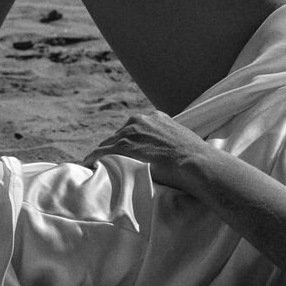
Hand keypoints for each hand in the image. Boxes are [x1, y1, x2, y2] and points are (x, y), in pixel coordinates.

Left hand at [84, 111, 211, 190]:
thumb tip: (169, 154)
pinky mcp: (122, 147)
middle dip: (115, 150)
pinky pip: (99, 153)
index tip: (127, 155)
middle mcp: (140, 120)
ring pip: (107, 144)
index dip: (130, 143)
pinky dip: (92, 160)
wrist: (195, 162)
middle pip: (118, 136)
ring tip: (99, 169)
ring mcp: (130, 133)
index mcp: (155, 117)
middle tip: (113, 165)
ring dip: (104, 156)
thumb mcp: (182, 140)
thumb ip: (169, 142)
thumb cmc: (194, 157)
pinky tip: (90, 168)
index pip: (133, 129)